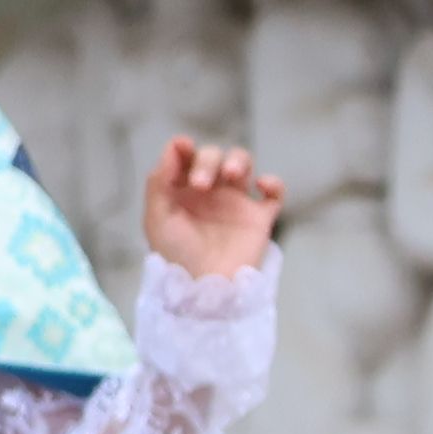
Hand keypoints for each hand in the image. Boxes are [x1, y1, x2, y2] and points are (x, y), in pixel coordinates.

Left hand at [143, 138, 284, 276]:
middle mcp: (209, 193)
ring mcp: (236, 203)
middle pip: (214, 156)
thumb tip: (175, 145)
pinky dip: (273, 183)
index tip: (184, 147)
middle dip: (208, 161)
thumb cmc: (177, 256)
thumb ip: (160, 182)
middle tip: (200, 183)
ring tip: (232, 175)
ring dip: (238, 160)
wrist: (205, 288)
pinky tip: (262, 186)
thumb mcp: (158, 219)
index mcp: (181, 192)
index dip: (184, 148)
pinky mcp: (259, 217)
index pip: (185, 158)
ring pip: (243, 164)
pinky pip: (274, 193)